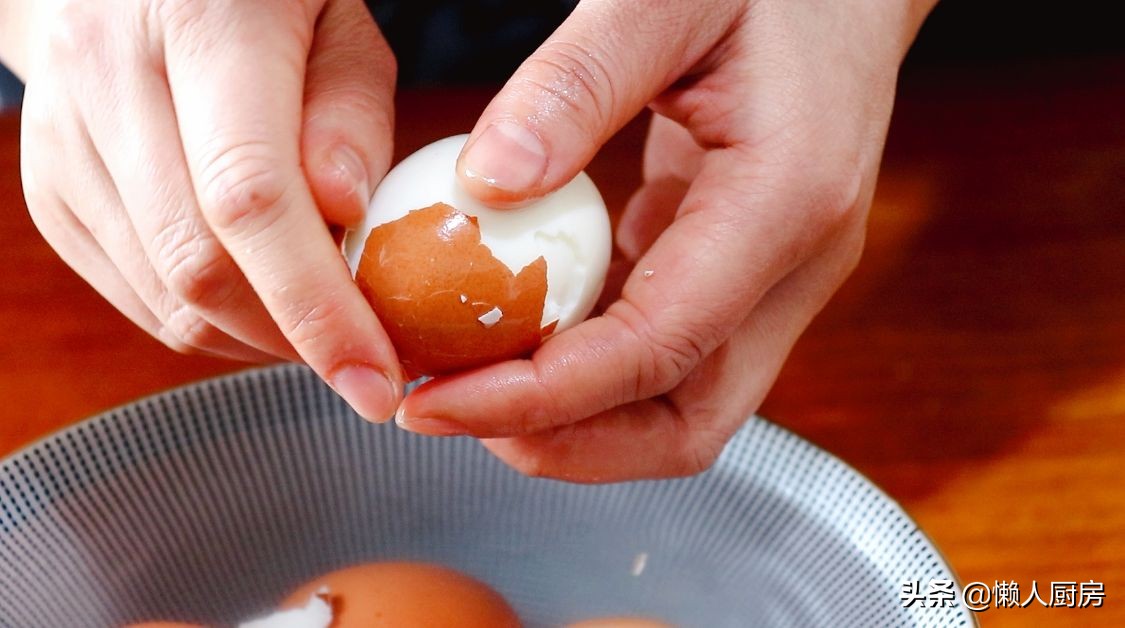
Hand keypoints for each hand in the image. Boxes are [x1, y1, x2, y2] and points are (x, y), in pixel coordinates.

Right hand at [12, 0, 404, 419]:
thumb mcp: (342, 26)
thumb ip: (351, 116)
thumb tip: (345, 216)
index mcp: (201, 19)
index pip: (250, 197)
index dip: (317, 307)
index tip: (378, 382)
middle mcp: (107, 74)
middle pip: (199, 265)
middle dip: (295, 340)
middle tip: (368, 359)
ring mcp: (62, 140)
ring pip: (165, 298)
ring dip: (258, 339)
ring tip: (323, 321)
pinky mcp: (48, 192)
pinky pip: (139, 298)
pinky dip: (213, 325)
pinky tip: (263, 301)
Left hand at [396, 0, 936, 480]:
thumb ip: (576, 84)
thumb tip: (483, 188)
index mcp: (787, 201)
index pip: (660, 349)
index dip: (541, 397)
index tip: (433, 400)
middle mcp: (795, 266)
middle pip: (684, 423)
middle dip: (560, 441)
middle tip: (443, 407)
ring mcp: (775, 278)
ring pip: (677, 403)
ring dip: (571, 417)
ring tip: (465, 379)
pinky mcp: (745, 271)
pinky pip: (666, 348)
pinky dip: (587, 362)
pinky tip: (515, 326)